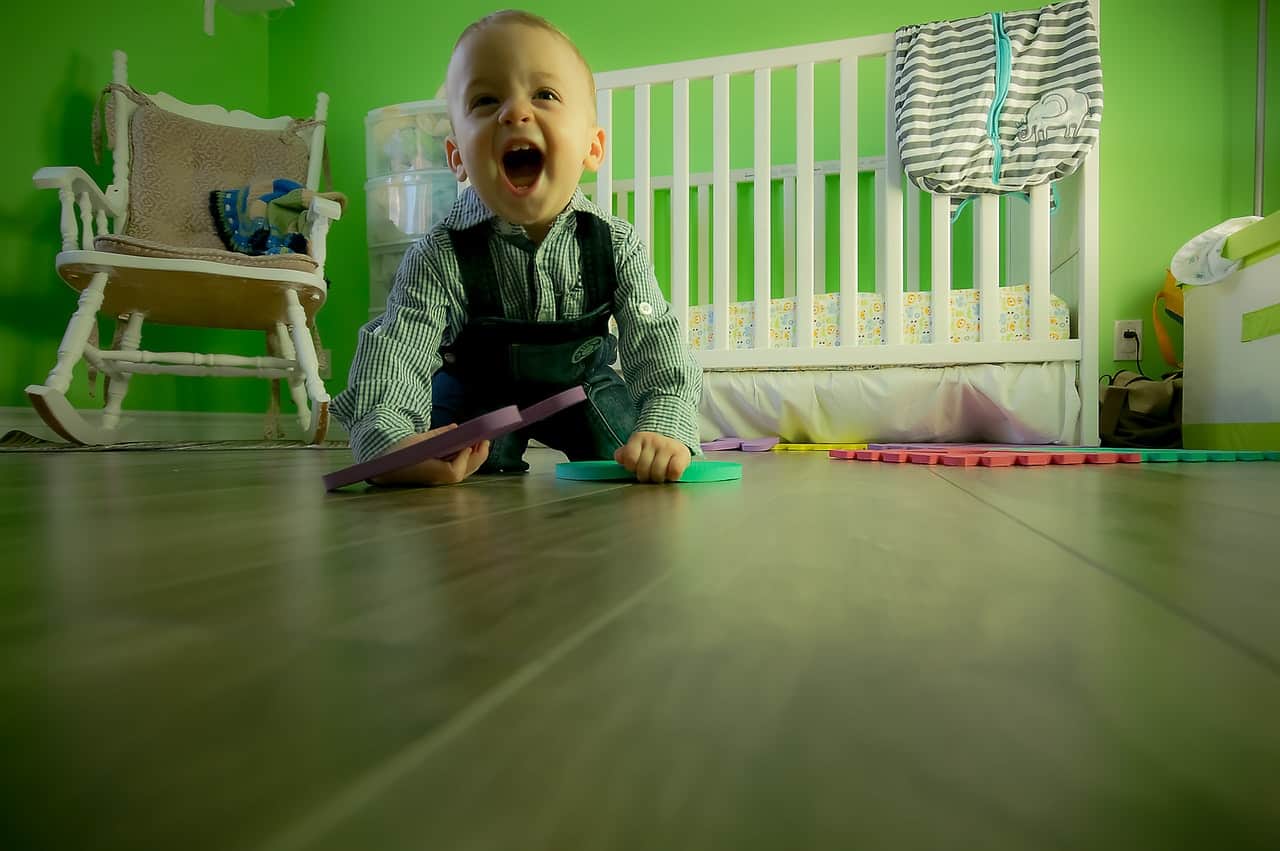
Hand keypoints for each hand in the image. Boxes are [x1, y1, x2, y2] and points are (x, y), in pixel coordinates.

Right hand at [369, 424, 489, 485]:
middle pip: (463, 473)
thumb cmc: (397, 452)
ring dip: (473, 458)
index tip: (468, 444)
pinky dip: (464, 459)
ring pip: (462, 472)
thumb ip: (438, 435)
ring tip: (480, 442)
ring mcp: (437, 480)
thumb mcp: (417, 440)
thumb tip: (457, 428)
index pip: (454, 472)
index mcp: (427, 472)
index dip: (464, 458)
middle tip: (485, 440)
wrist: (382, 465)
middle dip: (477, 457)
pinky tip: (468, 447)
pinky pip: (456, 470)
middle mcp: (435, 480)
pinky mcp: (437, 477)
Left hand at [614, 431, 691, 482]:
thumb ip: (626, 453)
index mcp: (639, 438)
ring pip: (658, 472)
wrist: (673, 437)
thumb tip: (618, 457)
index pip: (630, 459)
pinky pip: (674, 471)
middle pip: (643, 469)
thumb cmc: (651, 448)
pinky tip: (670, 473)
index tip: (636, 468)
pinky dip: (671, 476)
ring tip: (659, 475)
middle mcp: (653, 440)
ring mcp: (668, 446)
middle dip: (645, 476)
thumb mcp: (636, 447)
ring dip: (658, 478)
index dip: (632, 468)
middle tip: (649, 475)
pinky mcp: (682, 453)